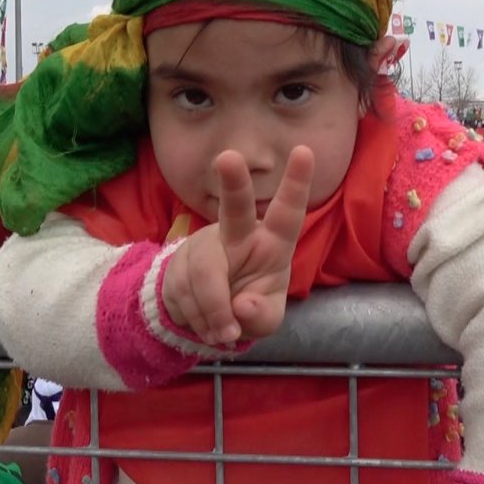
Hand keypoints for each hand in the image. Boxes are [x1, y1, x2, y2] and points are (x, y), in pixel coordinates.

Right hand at [162, 146, 313, 345]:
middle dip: (233, 183)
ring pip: (206, 273)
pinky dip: (197, 318)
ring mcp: (205, 245)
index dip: (296, 183)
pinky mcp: (178, 261)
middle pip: (235, 207)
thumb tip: (242, 307)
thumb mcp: (265, 319)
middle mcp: (238, 234)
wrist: (205, 316)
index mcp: (272, 243)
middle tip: (228, 158)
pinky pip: (183, 291)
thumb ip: (261, 317)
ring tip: (222, 333)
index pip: (287, 212)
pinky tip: (204, 324)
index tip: (305, 151)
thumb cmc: (248, 304)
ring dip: (213, 312)